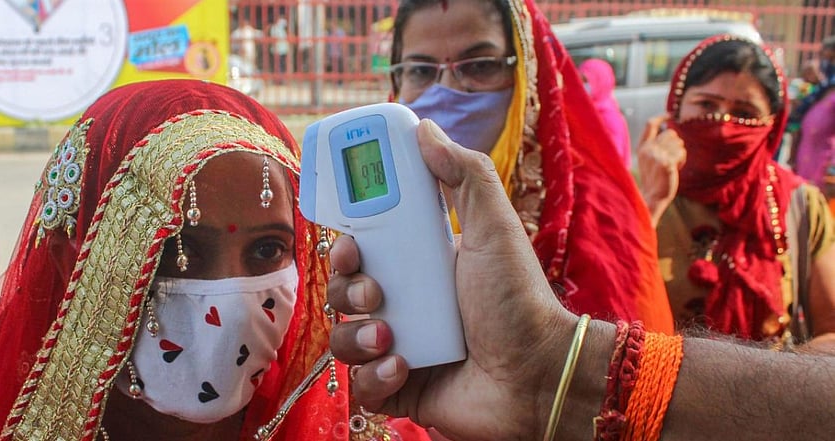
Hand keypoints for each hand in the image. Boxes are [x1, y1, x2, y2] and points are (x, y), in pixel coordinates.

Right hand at [326, 119, 577, 439]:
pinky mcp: (398, 389)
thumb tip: (426, 129)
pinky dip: (374, 377)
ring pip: (343, 338)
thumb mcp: (494, 228)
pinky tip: (404, 368)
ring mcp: (397, 347)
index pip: (361, 248)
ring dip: (356, 336)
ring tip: (390, 338)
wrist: (538, 375)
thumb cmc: (519, 301)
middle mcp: (402, 304)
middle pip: (342, 291)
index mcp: (416, 265)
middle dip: (346, 289)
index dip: (344, 244)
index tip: (348, 241)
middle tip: (375, 293)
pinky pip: (360, 384)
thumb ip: (464, 175)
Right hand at [636, 115, 686, 226]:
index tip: (670, 115)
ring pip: (679, 142)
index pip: (650, 125)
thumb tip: (670, 130)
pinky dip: (682, 160)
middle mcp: (648, 149)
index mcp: (642, 148)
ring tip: (672, 165)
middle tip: (671, 158)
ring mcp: (656, 155)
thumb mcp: (650, 159)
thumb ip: (656, 145)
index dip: (661, 117)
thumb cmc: (655, 179)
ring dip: (680, 152)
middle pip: (670, 133)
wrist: (653, 197)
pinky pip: (681, 152)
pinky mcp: (666, 163)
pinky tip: (676, 168)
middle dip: (676, 143)